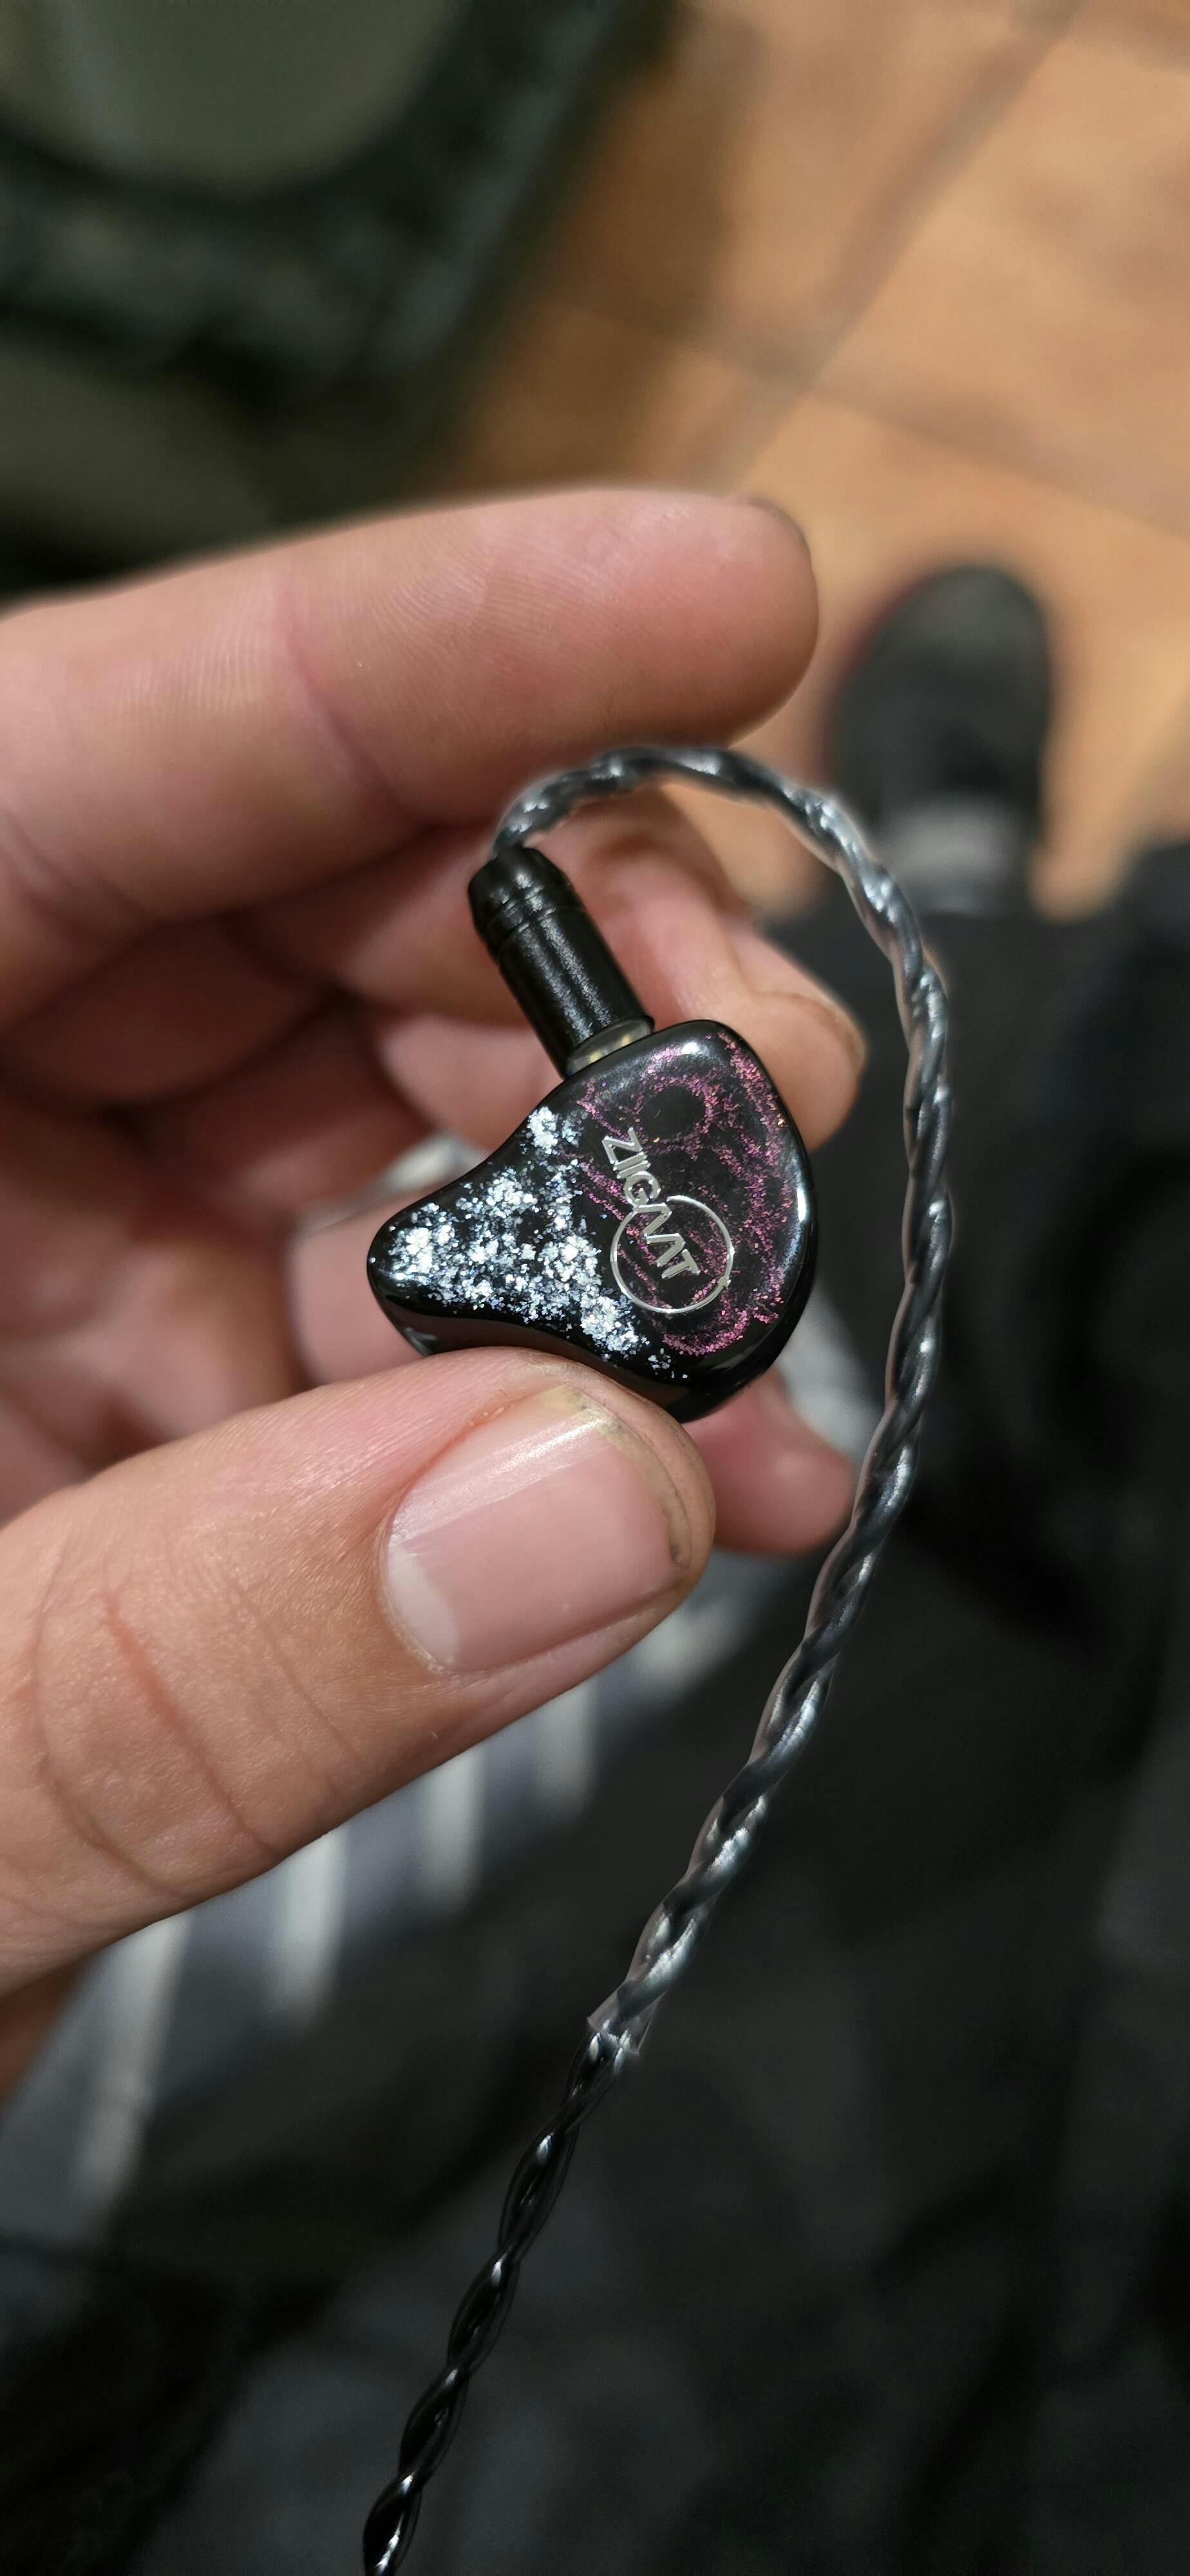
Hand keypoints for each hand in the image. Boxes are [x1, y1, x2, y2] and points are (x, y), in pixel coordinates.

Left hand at [0, 489, 859, 2060]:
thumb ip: (185, 1674)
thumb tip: (603, 1502)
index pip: (68, 759)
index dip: (407, 656)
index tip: (728, 598)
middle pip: (269, 891)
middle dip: (567, 962)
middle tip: (773, 1100)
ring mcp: (24, 1227)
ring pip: (371, 1085)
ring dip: (603, 1195)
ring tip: (752, 1338)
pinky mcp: (133, 1362)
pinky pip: (384, 1304)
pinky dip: (555, 1385)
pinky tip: (700, 1479)